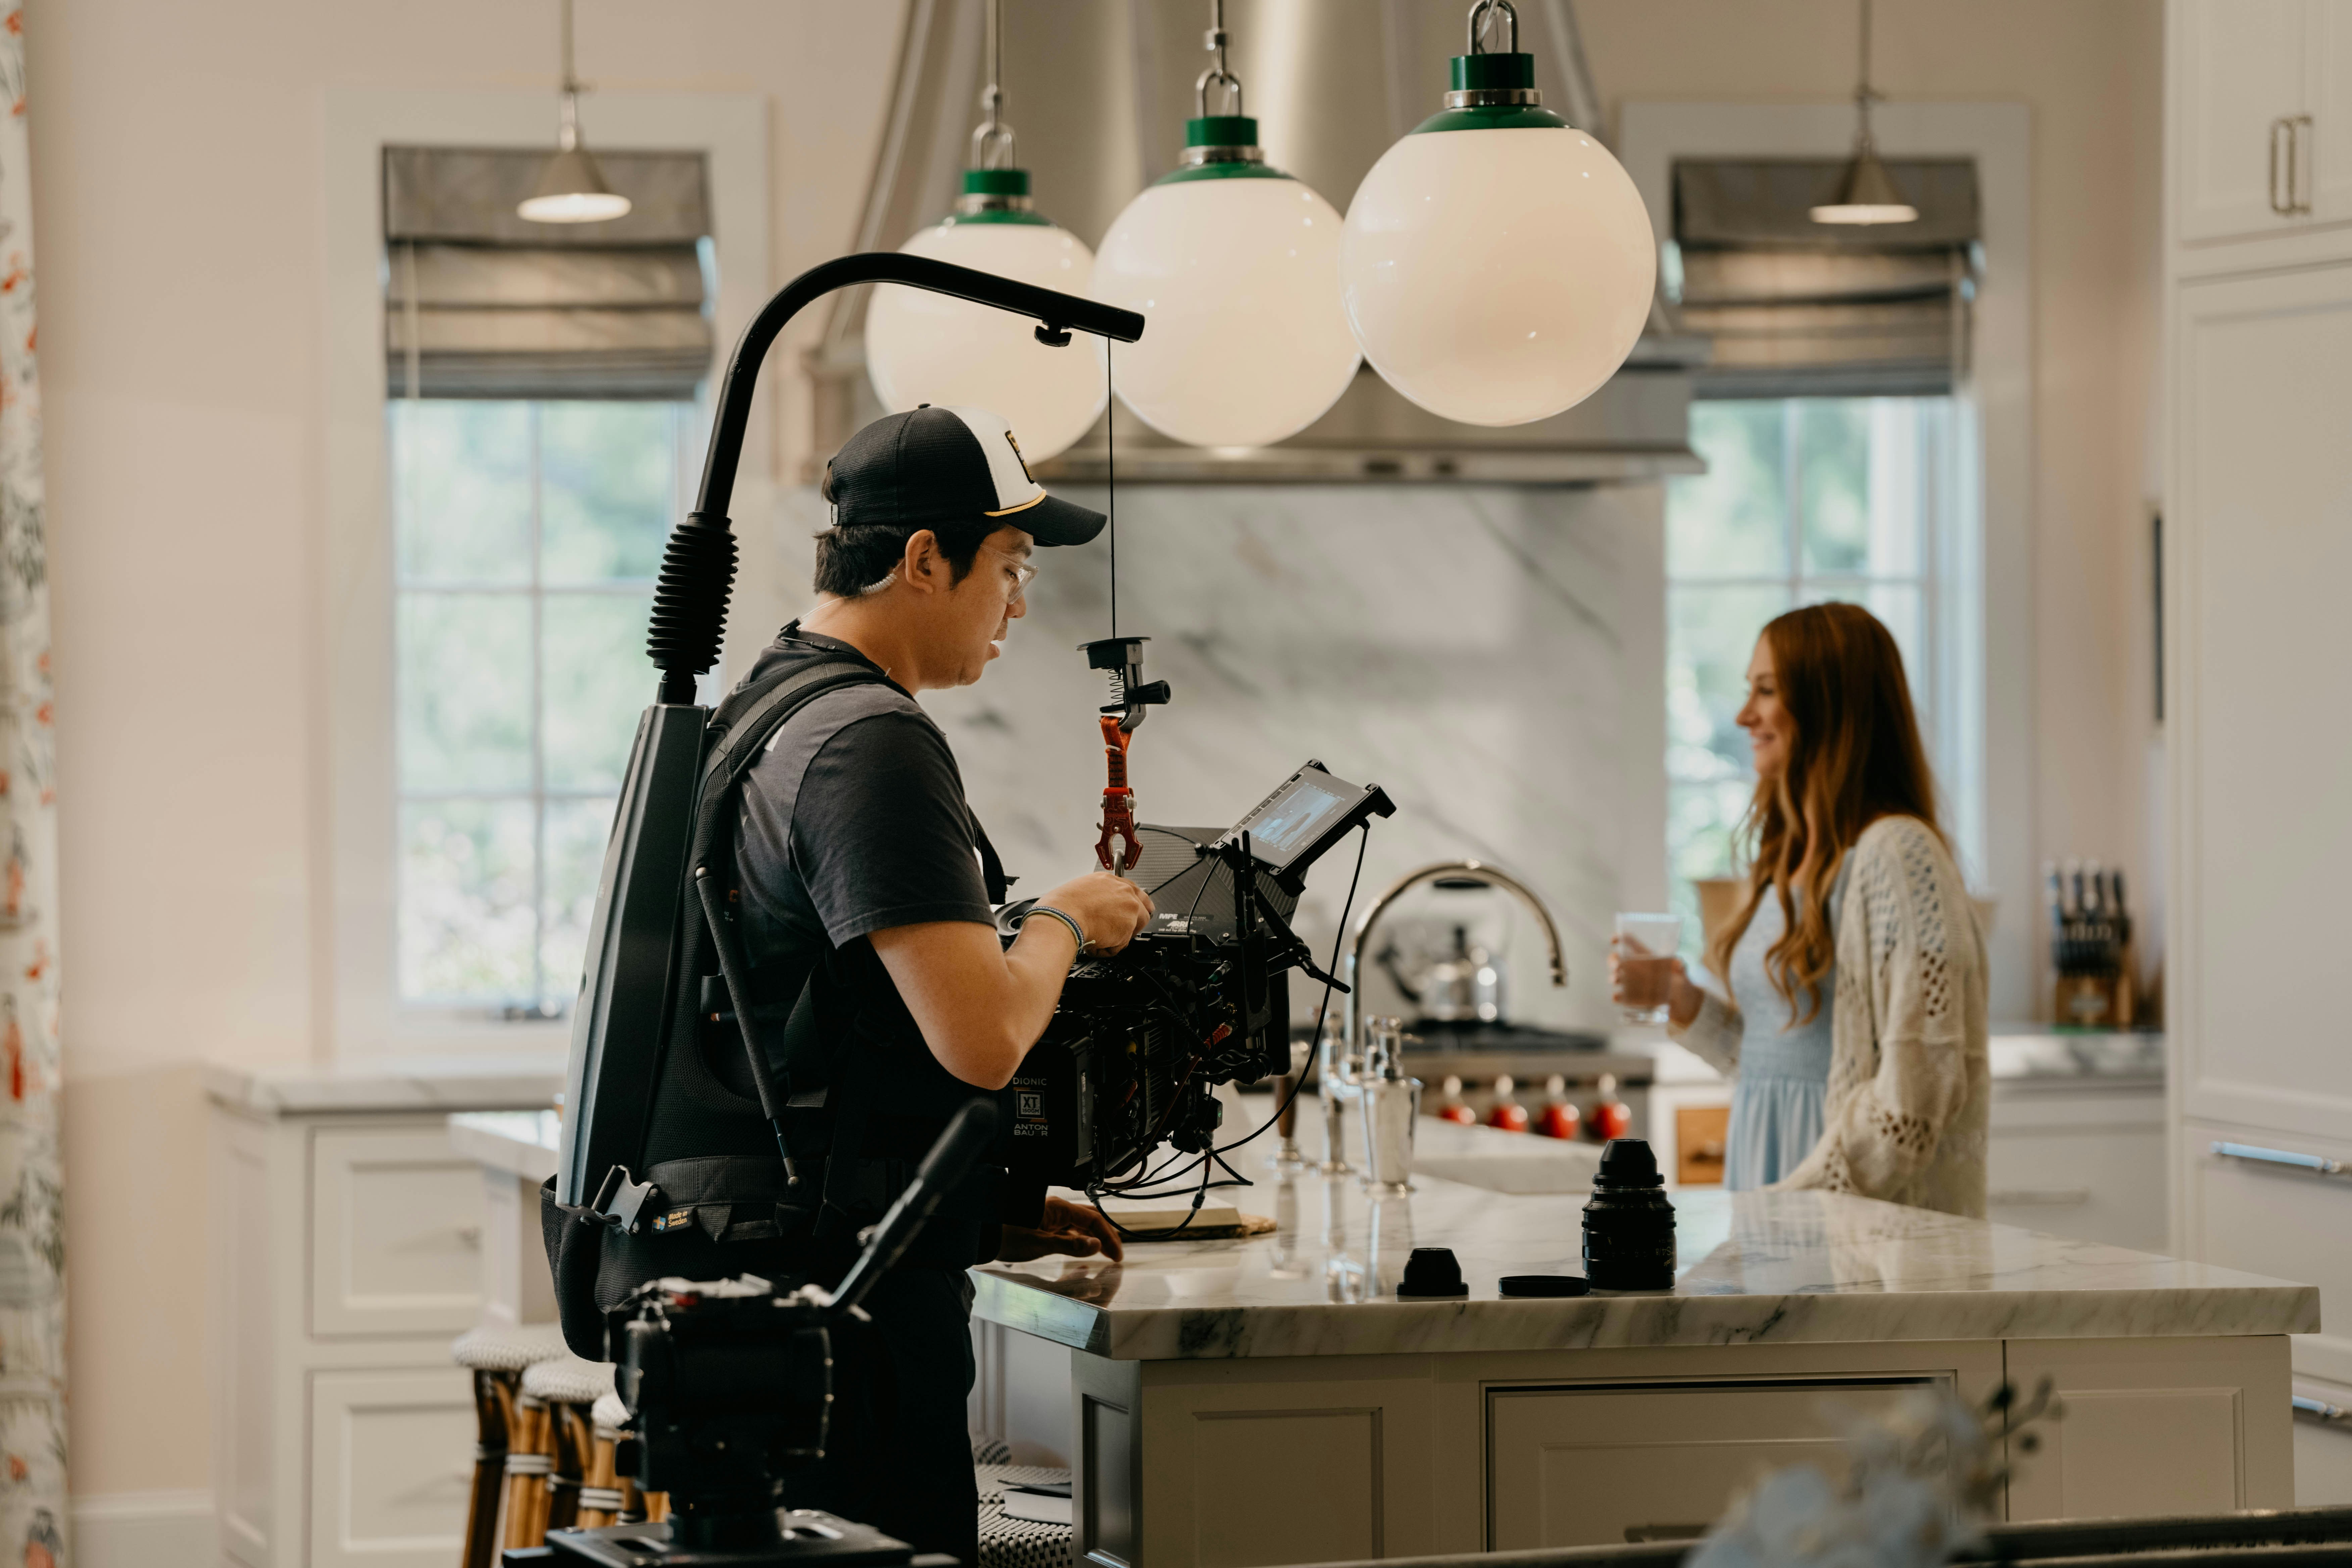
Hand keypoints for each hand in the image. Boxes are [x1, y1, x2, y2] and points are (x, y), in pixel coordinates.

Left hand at [995, 1194, 1126, 1263]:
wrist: (984, 1235)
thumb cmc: (1007, 1236)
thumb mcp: (1041, 1244)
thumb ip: (1071, 1245)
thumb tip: (1096, 1246)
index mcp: (1059, 1209)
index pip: (1093, 1221)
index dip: (1108, 1237)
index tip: (1116, 1255)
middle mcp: (1056, 1211)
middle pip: (1089, 1221)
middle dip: (1105, 1236)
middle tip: (1115, 1253)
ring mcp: (1049, 1218)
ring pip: (1079, 1227)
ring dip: (1093, 1239)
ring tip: (1103, 1254)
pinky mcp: (1043, 1227)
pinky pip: (1067, 1232)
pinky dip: (1078, 1242)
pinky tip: (1082, 1252)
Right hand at [1034, 871, 1154, 955]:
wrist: (1062, 919)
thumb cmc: (1060, 907)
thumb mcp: (1077, 891)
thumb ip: (1093, 896)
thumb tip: (1092, 907)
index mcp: (1107, 880)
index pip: (1129, 889)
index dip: (1130, 902)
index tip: (1131, 909)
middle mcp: (1122, 891)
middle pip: (1143, 905)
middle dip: (1135, 920)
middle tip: (1123, 930)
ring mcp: (1128, 908)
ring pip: (1135, 927)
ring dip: (1120, 936)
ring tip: (1100, 940)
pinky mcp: (1128, 926)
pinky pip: (1122, 944)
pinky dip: (1109, 949)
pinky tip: (1094, 946)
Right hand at [1609, 937, 1688, 1015]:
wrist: (1683, 1004)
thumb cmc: (1682, 983)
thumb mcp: (1683, 974)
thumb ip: (1681, 968)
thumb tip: (1680, 963)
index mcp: (1647, 957)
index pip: (1630, 943)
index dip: (1620, 939)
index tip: (1614, 940)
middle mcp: (1637, 969)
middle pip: (1618, 959)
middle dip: (1613, 960)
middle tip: (1616, 966)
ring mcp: (1633, 983)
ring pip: (1617, 977)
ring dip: (1613, 977)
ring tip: (1615, 979)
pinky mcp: (1634, 998)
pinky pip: (1623, 996)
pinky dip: (1618, 997)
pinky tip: (1616, 997)